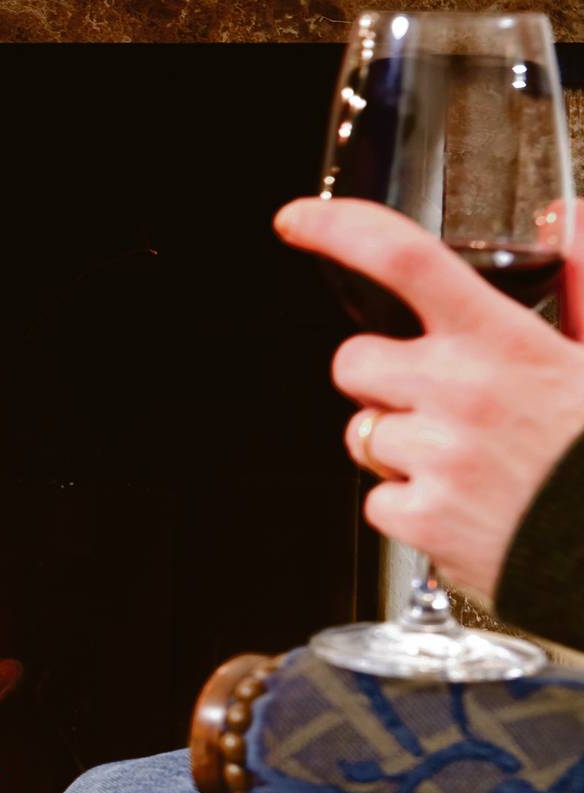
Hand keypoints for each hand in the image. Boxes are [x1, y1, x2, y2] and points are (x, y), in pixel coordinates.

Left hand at [275, 196, 583, 601]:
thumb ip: (581, 279)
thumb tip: (563, 216)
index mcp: (501, 339)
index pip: (405, 260)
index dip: (339, 231)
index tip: (297, 220)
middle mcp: (460, 392)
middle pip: (354, 362)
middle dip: (377, 379)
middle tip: (430, 400)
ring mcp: (437, 457)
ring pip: (361, 435)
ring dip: (394, 446)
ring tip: (461, 459)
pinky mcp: (422, 516)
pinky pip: (374, 501)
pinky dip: (406, 506)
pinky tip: (459, 502)